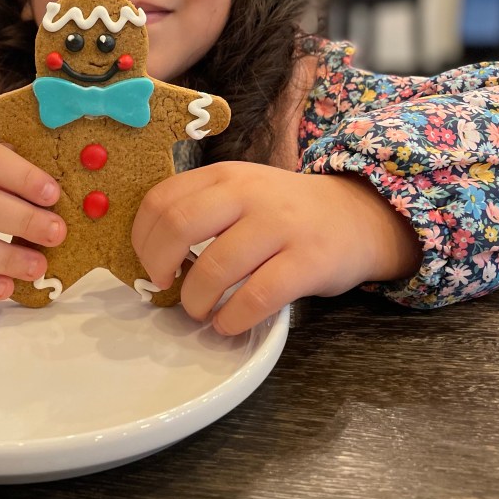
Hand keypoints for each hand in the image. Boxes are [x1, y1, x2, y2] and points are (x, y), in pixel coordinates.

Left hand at [132, 162, 420, 335]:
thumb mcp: (242, 193)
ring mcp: (280, 225)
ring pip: (215, 268)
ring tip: (200, 311)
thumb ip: (201, 210)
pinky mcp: (308, 262)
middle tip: (165, 287)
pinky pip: (256, 297)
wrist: (356, 216)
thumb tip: (150, 254)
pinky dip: (232, 319)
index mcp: (224, 176)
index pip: (161, 200)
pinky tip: (228, 323)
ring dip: (195, 301)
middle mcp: (249, 193)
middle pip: (179, 225)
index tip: (147, 264)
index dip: (142, 239)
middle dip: (158, 265)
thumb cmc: (285, 213)